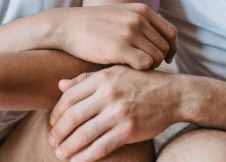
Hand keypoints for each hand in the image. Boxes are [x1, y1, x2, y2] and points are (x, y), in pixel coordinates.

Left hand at [48, 66, 180, 161]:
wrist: (173, 94)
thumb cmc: (140, 82)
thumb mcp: (114, 73)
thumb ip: (86, 78)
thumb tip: (60, 85)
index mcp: (102, 79)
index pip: (69, 97)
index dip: (57, 112)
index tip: (52, 122)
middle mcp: (108, 95)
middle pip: (73, 116)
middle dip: (58, 132)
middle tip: (52, 140)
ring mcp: (118, 113)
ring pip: (84, 134)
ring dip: (69, 147)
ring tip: (61, 153)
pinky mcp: (129, 130)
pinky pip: (101, 147)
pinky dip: (86, 157)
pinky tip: (77, 161)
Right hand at [53, 4, 176, 69]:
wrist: (66, 26)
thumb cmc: (92, 25)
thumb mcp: (119, 14)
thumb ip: (139, 22)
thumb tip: (158, 40)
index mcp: (141, 10)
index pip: (170, 32)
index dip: (172, 48)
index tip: (167, 58)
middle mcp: (139, 19)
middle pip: (164, 47)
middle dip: (159, 60)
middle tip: (146, 68)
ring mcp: (130, 33)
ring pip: (157, 57)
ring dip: (149, 67)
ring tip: (134, 70)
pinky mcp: (120, 48)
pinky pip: (145, 65)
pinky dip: (140, 71)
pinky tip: (128, 71)